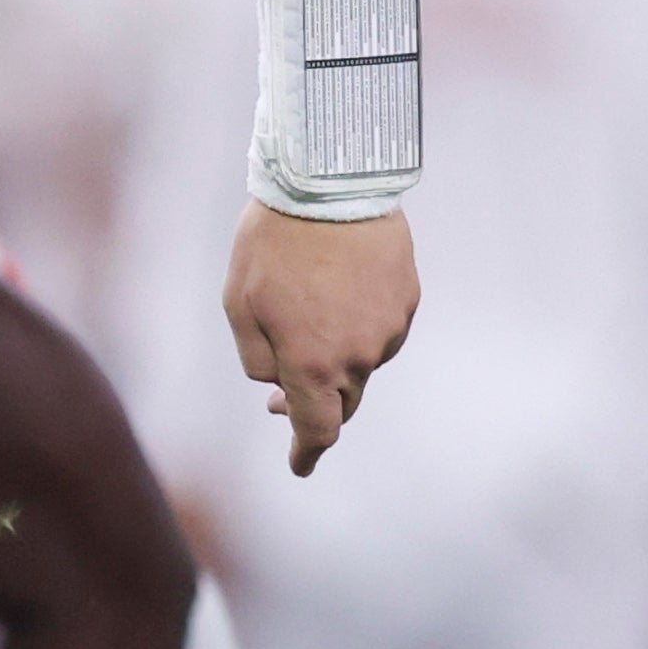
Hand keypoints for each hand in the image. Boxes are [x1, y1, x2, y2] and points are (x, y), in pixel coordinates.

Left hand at [224, 206, 415, 475]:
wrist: (331, 183)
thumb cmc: (273, 243)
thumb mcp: (239, 304)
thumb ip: (257, 358)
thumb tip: (278, 386)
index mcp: (314, 365)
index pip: (317, 430)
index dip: (306, 452)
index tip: (299, 465)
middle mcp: (359, 355)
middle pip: (343, 402)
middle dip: (315, 405)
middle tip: (282, 394)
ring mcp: (390, 327)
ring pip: (362, 362)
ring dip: (336, 358)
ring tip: (306, 313)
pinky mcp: (407, 297)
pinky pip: (381, 329)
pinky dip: (358, 326)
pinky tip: (337, 292)